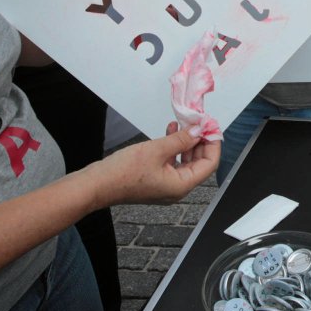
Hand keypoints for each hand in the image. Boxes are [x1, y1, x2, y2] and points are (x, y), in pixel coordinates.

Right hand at [92, 124, 218, 205]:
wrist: (98, 184)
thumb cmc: (124, 172)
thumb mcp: (157, 150)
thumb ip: (181, 140)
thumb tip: (198, 131)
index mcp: (182, 185)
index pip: (209, 164)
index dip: (212, 144)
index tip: (211, 126)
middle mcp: (177, 188)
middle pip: (199, 163)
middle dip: (199, 141)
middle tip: (199, 122)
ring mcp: (166, 185)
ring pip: (185, 161)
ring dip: (186, 141)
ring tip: (184, 123)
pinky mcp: (155, 179)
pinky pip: (171, 162)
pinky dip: (173, 147)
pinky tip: (170, 130)